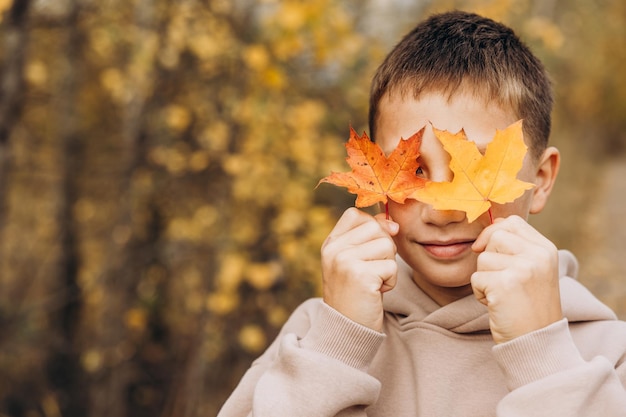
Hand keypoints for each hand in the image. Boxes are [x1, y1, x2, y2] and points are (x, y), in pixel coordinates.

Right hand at [321, 207, 398, 331]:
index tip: (373, 249)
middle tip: (372, 271)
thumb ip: (368, 238)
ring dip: (388, 266)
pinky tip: (376, 292)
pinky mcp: (360, 275)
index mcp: (330, 244)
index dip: (373, 226)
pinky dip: (390, 282)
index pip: (356, 214)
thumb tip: (392, 223)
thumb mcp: (354, 261)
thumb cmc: (355, 294)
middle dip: (384, 250)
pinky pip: (392, 267)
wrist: (346, 330)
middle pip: (377, 228)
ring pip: (387, 245)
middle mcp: (334, 250)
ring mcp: (344, 261)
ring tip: (373, 282)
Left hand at [470, 215, 562, 343]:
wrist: (536, 342)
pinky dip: (480, 293)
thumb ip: (516, 247)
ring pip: (482, 258)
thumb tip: (491, 226)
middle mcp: (538, 255)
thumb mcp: (532, 270)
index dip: (494, 233)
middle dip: (488, 258)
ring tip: (502, 295)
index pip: (511, 222)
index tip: (488, 250)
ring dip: (484, 278)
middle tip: (502, 281)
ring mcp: (523, 268)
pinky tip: (497, 304)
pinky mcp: (505, 284)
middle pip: (494, 236)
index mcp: (546, 249)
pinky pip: (476, 278)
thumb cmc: (528, 306)